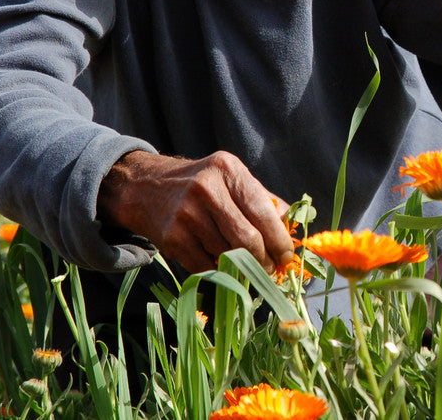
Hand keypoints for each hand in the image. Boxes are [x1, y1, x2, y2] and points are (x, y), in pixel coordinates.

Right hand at [97, 150, 294, 273]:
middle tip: (271, 269)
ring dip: (243, 268)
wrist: (148, 187)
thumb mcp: (232, 178)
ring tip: (249, 267)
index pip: (263, 211)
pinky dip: (220, 271)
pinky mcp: (173, 238)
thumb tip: (293, 229)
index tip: (287, 256)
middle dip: (264, 260)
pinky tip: (224, 266)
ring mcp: (187, 215)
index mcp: (229, 170)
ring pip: (228, 255)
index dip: (279, 239)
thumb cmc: (203, 185)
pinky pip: (207, 266)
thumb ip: (264, 200)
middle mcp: (207, 189)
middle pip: (247, 238)